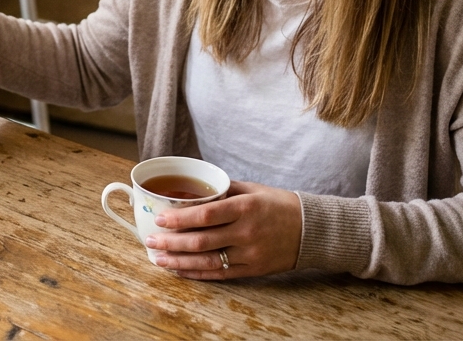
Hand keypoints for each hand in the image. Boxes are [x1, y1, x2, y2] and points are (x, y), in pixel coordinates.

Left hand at [143, 180, 301, 279]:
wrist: (312, 230)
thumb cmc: (279, 205)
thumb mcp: (252, 189)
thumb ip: (222, 189)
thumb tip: (193, 187)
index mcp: (245, 208)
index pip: (206, 215)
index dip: (180, 219)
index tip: (160, 219)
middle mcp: (246, 232)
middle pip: (201, 241)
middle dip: (172, 242)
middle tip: (151, 241)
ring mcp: (249, 254)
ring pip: (207, 261)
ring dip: (179, 262)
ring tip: (159, 259)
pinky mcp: (252, 270)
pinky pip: (219, 275)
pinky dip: (197, 274)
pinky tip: (180, 271)